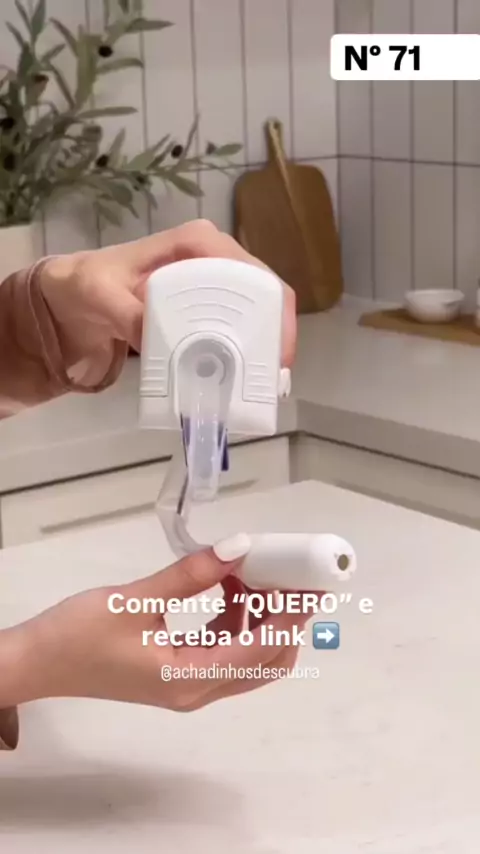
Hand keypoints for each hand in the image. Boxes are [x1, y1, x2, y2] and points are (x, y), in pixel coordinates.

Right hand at [0, 537, 306, 710]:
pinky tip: (229, 585)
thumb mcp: (135, 601)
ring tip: (255, 570)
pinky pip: (224, 649)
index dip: (290, 617)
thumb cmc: (79, 635)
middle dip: (285, 619)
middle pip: (266, 661)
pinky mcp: (179, 673)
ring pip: (248, 655)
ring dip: (259, 616)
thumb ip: (190, 575)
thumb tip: (238, 548)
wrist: (39, 661)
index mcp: (190, 679)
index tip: (309, 584)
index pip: (261, 651)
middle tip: (291, 576)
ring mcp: (189, 684)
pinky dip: (236, 619)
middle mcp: (198, 689)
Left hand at [40, 219, 296, 372]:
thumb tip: (156, 338)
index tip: (274, 348)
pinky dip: (247, 350)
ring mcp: (217, 282)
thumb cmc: (91, 284)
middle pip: (263, 292)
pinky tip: (248, 376)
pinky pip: (241, 325)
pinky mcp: (212, 307)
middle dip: (275, 332)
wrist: (76, 296)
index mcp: (196, 243)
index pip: (247, 270)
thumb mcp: (100, 295)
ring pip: (258, 310)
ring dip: (265, 345)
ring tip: (266, 381)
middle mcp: (215, 256)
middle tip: (273, 374)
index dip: (270, 307)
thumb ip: (126, 314)